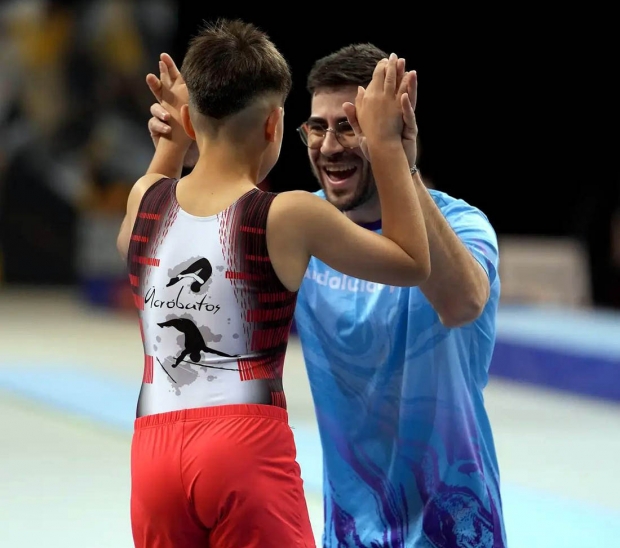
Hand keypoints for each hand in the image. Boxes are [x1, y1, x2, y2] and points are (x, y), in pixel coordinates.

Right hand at [146, 53, 198, 167]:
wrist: (187, 149)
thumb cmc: (197, 128)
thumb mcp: (200, 110)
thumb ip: (201, 97)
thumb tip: (212, 80)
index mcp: (178, 96)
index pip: (173, 79)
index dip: (168, 67)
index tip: (163, 56)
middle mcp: (167, 103)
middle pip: (159, 89)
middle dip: (154, 82)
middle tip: (150, 76)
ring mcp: (159, 115)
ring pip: (154, 108)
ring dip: (159, 112)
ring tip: (166, 117)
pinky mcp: (155, 128)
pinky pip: (154, 124)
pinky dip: (160, 127)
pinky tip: (167, 130)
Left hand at [343, 56, 417, 166]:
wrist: (391, 168)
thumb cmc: (379, 152)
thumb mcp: (363, 134)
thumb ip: (356, 118)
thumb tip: (347, 102)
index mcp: (388, 114)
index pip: (387, 93)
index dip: (386, 79)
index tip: (383, 63)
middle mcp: (399, 115)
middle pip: (400, 92)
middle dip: (399, 76)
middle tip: (399, 60)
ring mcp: (405, 123)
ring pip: (408, 102)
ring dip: (409, 87)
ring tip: (410, 72)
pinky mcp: (410, 132)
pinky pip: (408, 118)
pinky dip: (406, 108)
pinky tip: (403, 97)